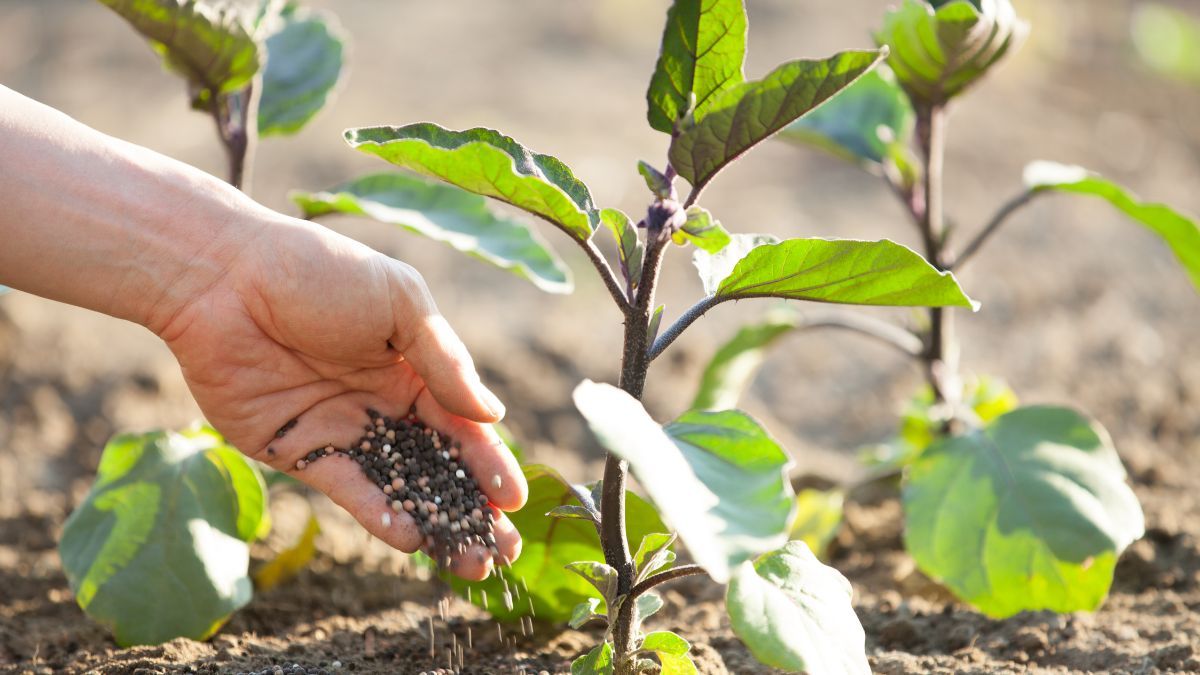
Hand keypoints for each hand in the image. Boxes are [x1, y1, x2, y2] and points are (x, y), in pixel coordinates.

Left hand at [157, 216, 525, 580]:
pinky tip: (411, 538)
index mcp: (413, 366)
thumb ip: (445, 361)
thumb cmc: (318, 272)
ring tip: (470, 563)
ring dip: (435, 524)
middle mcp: (382, 403)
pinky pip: (348, 488)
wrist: (223, 276)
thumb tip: (492, 415)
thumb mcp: (399, 301)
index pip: (462, 424)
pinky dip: (379, 514)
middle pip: (437, 465)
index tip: (515, 500)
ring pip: (398, 487)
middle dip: (472, 508)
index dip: (490, 462)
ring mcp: (342, 429)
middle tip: (504, 550)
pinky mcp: (299, 450)